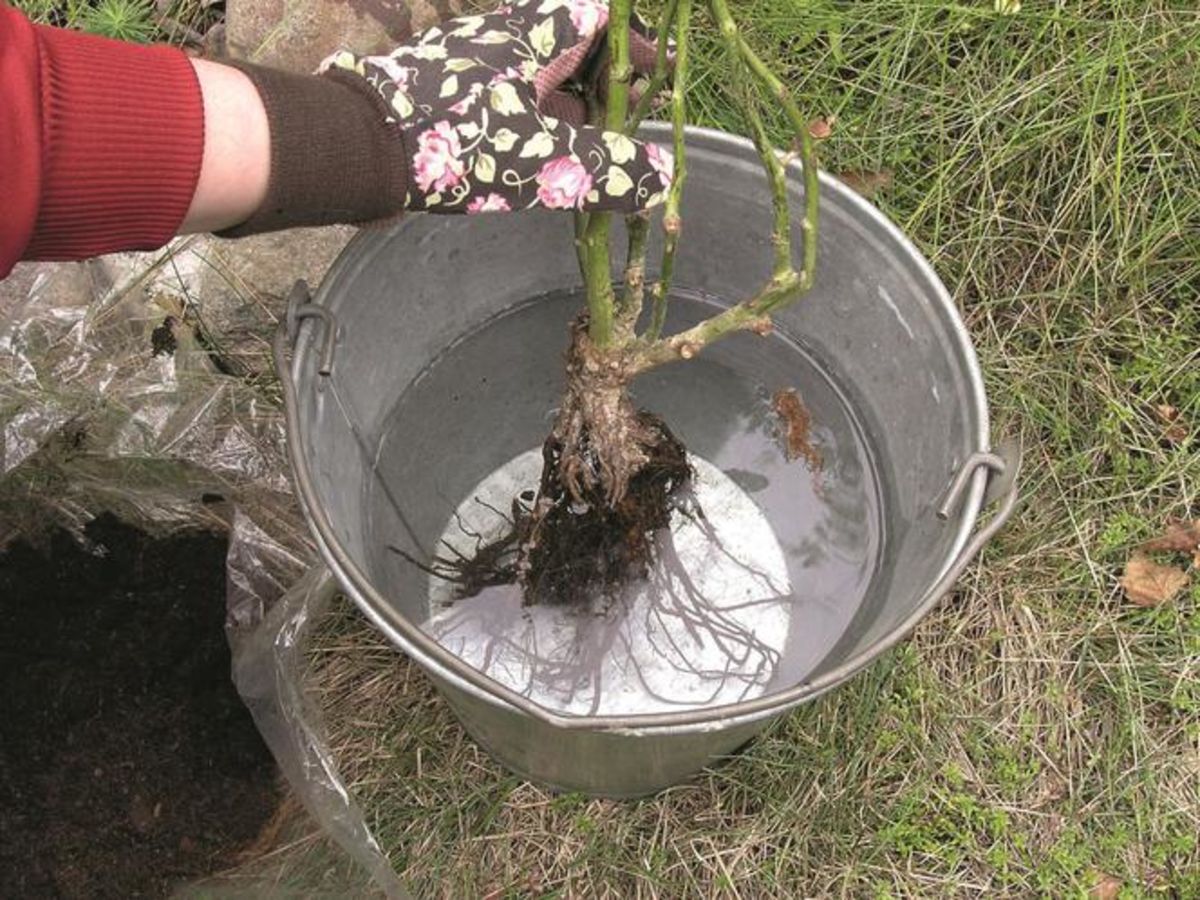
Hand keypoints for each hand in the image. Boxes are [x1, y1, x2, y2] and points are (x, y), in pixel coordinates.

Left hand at [321, 0, 673, 214]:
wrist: (355, 151)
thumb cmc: (453, 142)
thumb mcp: (542, 161)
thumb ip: (607, 170)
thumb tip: (663, 179)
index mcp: (531, 38)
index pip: (596, 16)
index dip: (632, 45)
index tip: (656, 78)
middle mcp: (502, 43)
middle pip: (571, 51)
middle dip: (607, 88)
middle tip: (630, 131)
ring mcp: (472, 72)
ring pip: (539, 84)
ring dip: (572, 116)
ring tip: (594, 161)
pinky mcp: (448, 102)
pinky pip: (508, 107)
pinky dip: (536, 132)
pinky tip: (541, 169)